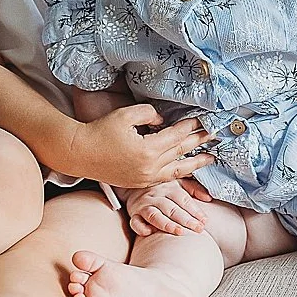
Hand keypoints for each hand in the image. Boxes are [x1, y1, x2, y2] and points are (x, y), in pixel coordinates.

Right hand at [72, 106, 214, 189]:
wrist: (80, 153)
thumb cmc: (100, 131)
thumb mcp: (125, 115)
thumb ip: (149, 114)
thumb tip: (163, 120)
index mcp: (147, 149)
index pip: (176, 136)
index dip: (191, 127)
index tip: (204, 120)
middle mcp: (149, 167)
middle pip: (180, 152)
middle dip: (199, 141)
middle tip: (215, 134)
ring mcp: (145, 178)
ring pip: (177, 170)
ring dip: (195, 163)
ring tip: (210, 158)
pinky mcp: (139, 183)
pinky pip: (165, 177)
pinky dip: (179, 172)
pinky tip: (187, 168)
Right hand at [126, 176, 210, 236]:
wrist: (134, 186)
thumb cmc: (161, 187)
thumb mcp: (178, 182)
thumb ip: (194, 188)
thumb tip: (209, 197)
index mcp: (169, 187)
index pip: (183, 199)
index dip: (194, 210)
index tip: (204, 221)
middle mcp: (156, 196)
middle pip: (171, 208)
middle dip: (185, 219)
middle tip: (198, 229)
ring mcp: (144, 205)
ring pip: (154, 215)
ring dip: (166, 224)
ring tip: (178, 232)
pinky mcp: (134, 214)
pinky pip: (135, 222)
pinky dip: (141, 227)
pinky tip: (149, 233)